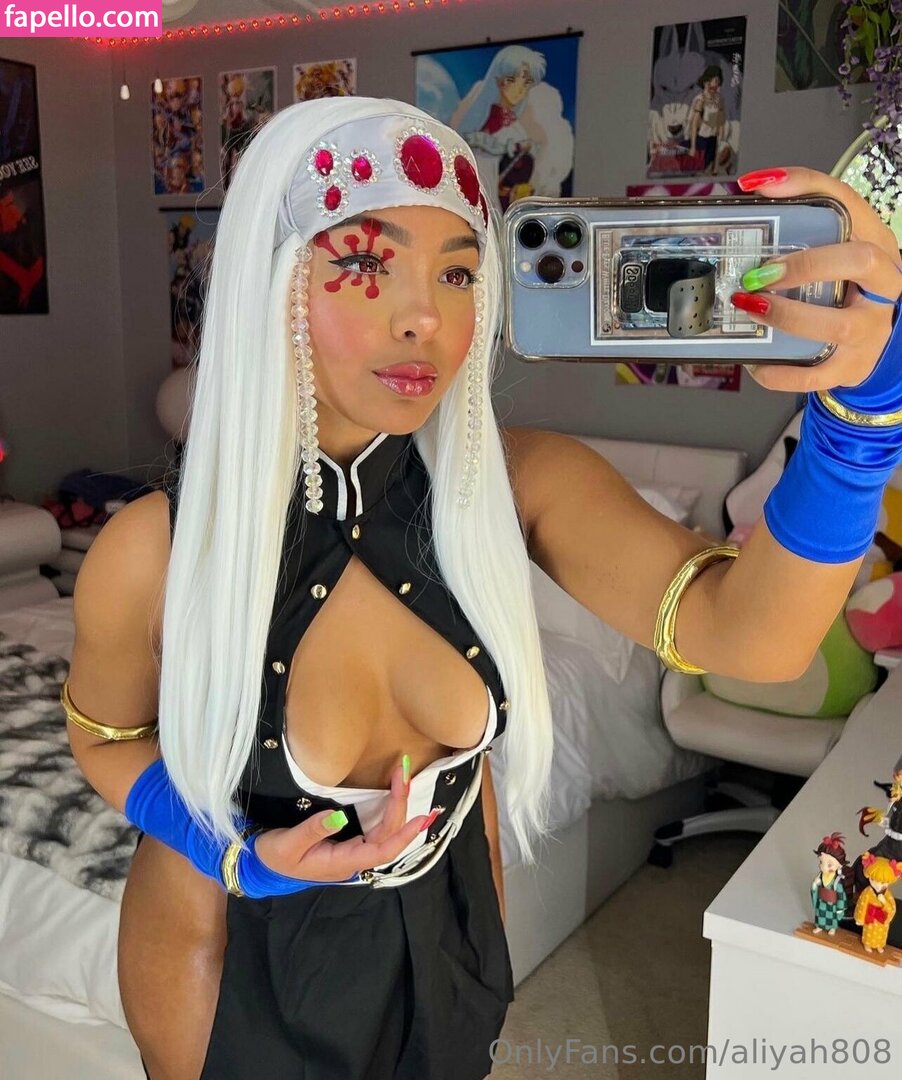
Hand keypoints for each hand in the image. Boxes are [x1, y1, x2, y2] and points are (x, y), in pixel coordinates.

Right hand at [253, 760, 429, 882]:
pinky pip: (377, 827)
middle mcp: (354, 858)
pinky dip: (388, 810)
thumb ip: (312, 830)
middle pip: (386, 835)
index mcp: (342, 862)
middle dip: (400, 805)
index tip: (420, 818)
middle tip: (403, 773)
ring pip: (384, 831)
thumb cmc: (275, 856)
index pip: (380, 851)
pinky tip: (396, 795)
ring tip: (404, 778)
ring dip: (397, 806)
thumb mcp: (288, 844)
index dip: (402, 835)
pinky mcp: (350, 840)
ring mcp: (353, 849)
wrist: (264, 864)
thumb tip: (338, 816)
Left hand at [731, 166, 901, 392]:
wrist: (871, 339)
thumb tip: (758, 186)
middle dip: (806, 264)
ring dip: (787, 316)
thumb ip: (805, 209)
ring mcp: (871, 330)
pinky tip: (754, 359)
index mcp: (878, 243)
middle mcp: (884, 285)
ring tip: (750, 308)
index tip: (760, 189)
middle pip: (860, 261)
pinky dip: (778, 370)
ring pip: (838, 325)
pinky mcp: (850, 368)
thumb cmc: (846, 284)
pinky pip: (813, 374)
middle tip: (758, 272)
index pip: (852, 203)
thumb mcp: (835, 243)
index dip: (807, 190)